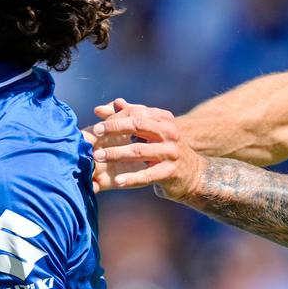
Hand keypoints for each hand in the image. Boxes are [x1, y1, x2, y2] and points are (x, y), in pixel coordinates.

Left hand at [88, 100, 203, 197]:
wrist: (193, 173)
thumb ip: (128, 117)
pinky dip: (131, 178)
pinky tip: (117, 181)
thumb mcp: (151, 130)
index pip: (137, 113)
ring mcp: (171, 152)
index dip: (116, 118)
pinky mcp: (170, 172)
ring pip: (139, 151)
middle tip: (95, 133)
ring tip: (97, 157)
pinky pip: (147, 175)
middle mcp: (170, 133)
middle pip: (138, 125)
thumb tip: (103, 107)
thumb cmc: (165, 148)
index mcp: (164, 119)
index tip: (98, 127)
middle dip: (114, 128)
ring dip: (115, 153)